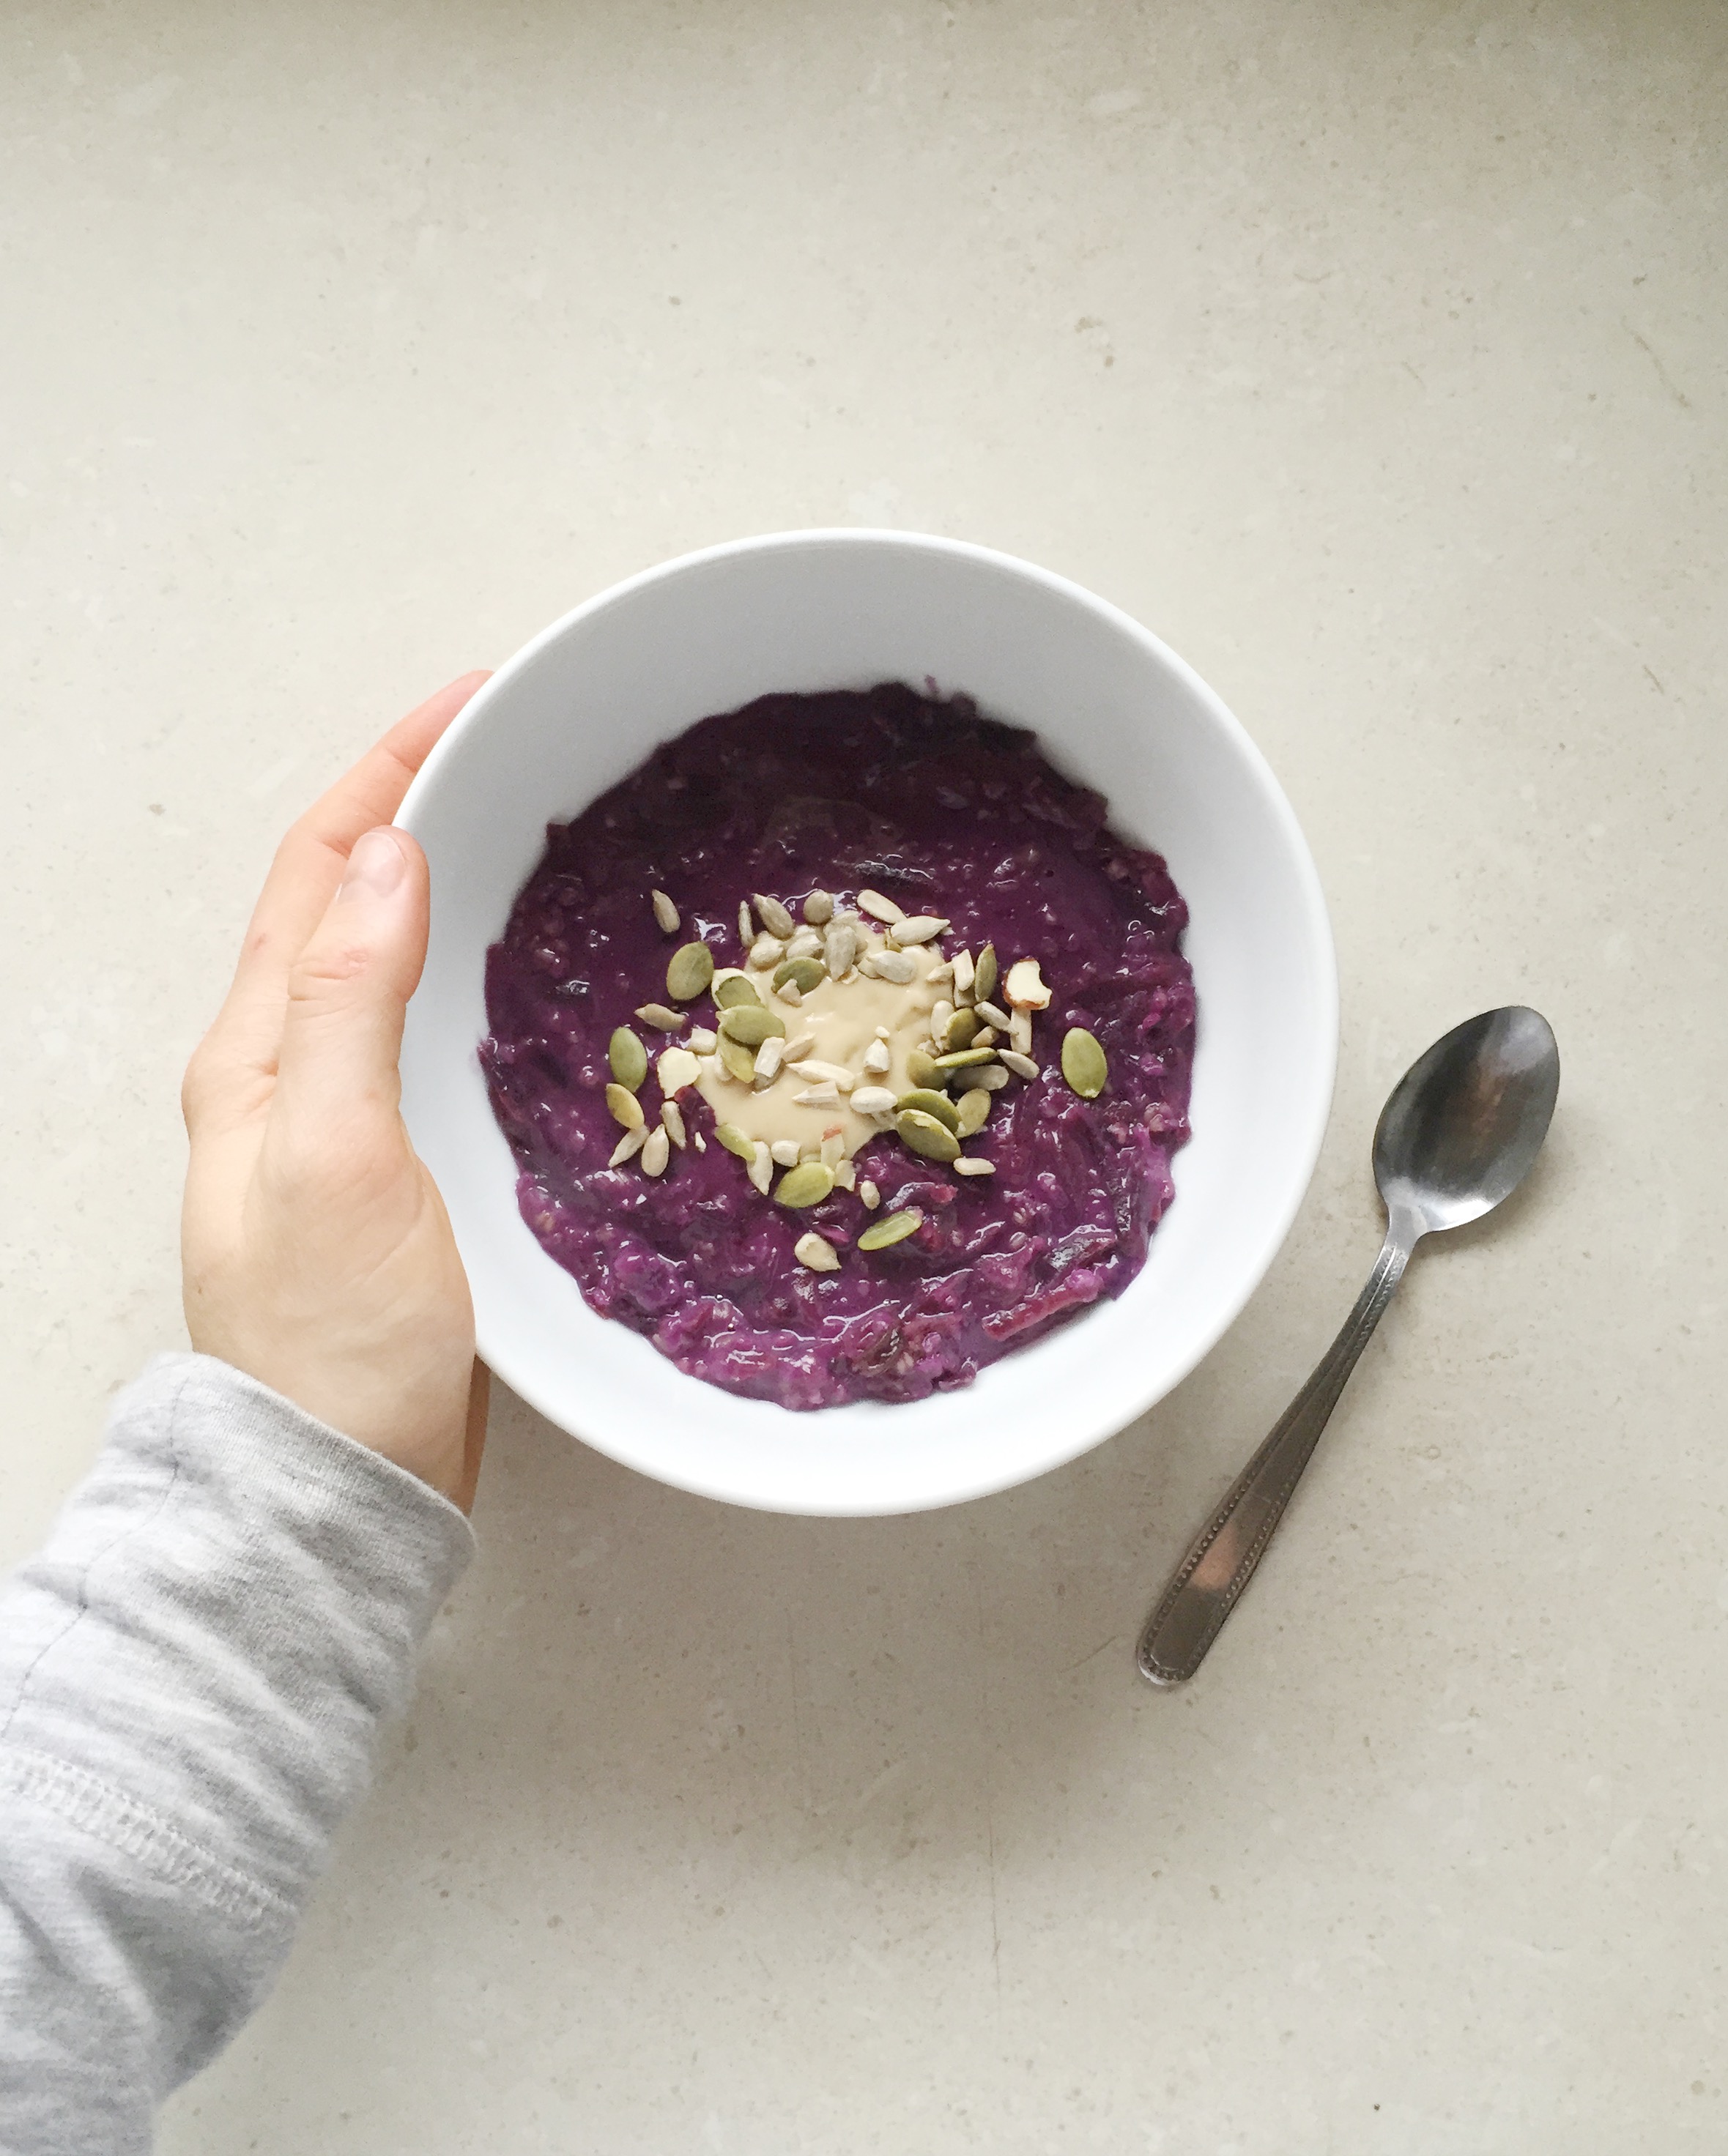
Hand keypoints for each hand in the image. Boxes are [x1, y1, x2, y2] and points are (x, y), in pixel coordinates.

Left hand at [181, 676, 490, 1509]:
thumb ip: (349, 1004)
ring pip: (391, 960)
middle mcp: (285, 1070)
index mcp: (255, 1051)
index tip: (474, 697)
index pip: (316, 866)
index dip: (389, 767)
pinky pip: (427, 1031)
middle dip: (424, 799)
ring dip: (451, 878)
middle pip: (349, 896)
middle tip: (521, 743)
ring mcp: (338, 1121)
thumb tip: (385, 856)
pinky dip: (473, 969)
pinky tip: (533, 974)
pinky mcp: (394, 1169)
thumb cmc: (334, 1338)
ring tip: (539, 829)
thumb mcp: (334, 1155)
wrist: (340, 1487)